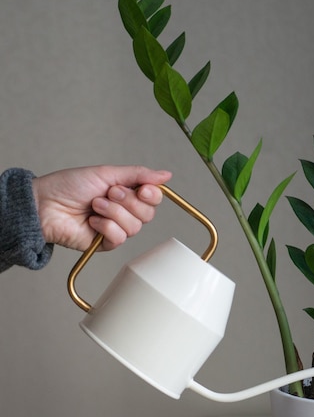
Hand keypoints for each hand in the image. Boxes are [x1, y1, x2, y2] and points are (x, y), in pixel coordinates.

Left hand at [32, 165, 171, 250]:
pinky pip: (120, 238)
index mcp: (126, 192)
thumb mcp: (106, 173)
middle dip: (128, 202)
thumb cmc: (69, 186)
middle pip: (148, 213)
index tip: (141, 188)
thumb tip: (165, 175)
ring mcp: (115, 227)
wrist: (46, 205)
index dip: (151, 194)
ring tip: (95, 205)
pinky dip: (106, 227)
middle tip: (109, 193)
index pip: (153, 198)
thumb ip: (138, 174)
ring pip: (134, 226)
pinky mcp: (106, 243)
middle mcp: (123, 211)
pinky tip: (91, 221)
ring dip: (114, 213)